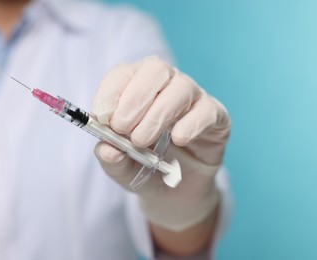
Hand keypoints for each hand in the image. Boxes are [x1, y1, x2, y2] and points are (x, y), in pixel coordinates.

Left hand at [91, 56, 230, 231]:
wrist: (173, 191)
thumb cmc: (142, 166)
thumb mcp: (119, 167)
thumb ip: (110, 157)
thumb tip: (107, 148)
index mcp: (135, 87)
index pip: (123, 73)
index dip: (110, 92)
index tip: (102, 117)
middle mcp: (165, 85)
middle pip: (154, 70)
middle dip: (134, 99)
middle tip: (122, 128)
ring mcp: (192, 98)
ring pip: (180, 88)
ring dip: (158, 114)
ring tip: (142, 141)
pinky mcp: (215, 116)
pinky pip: (207, 111)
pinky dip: (190, 124)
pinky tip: (178, 140)